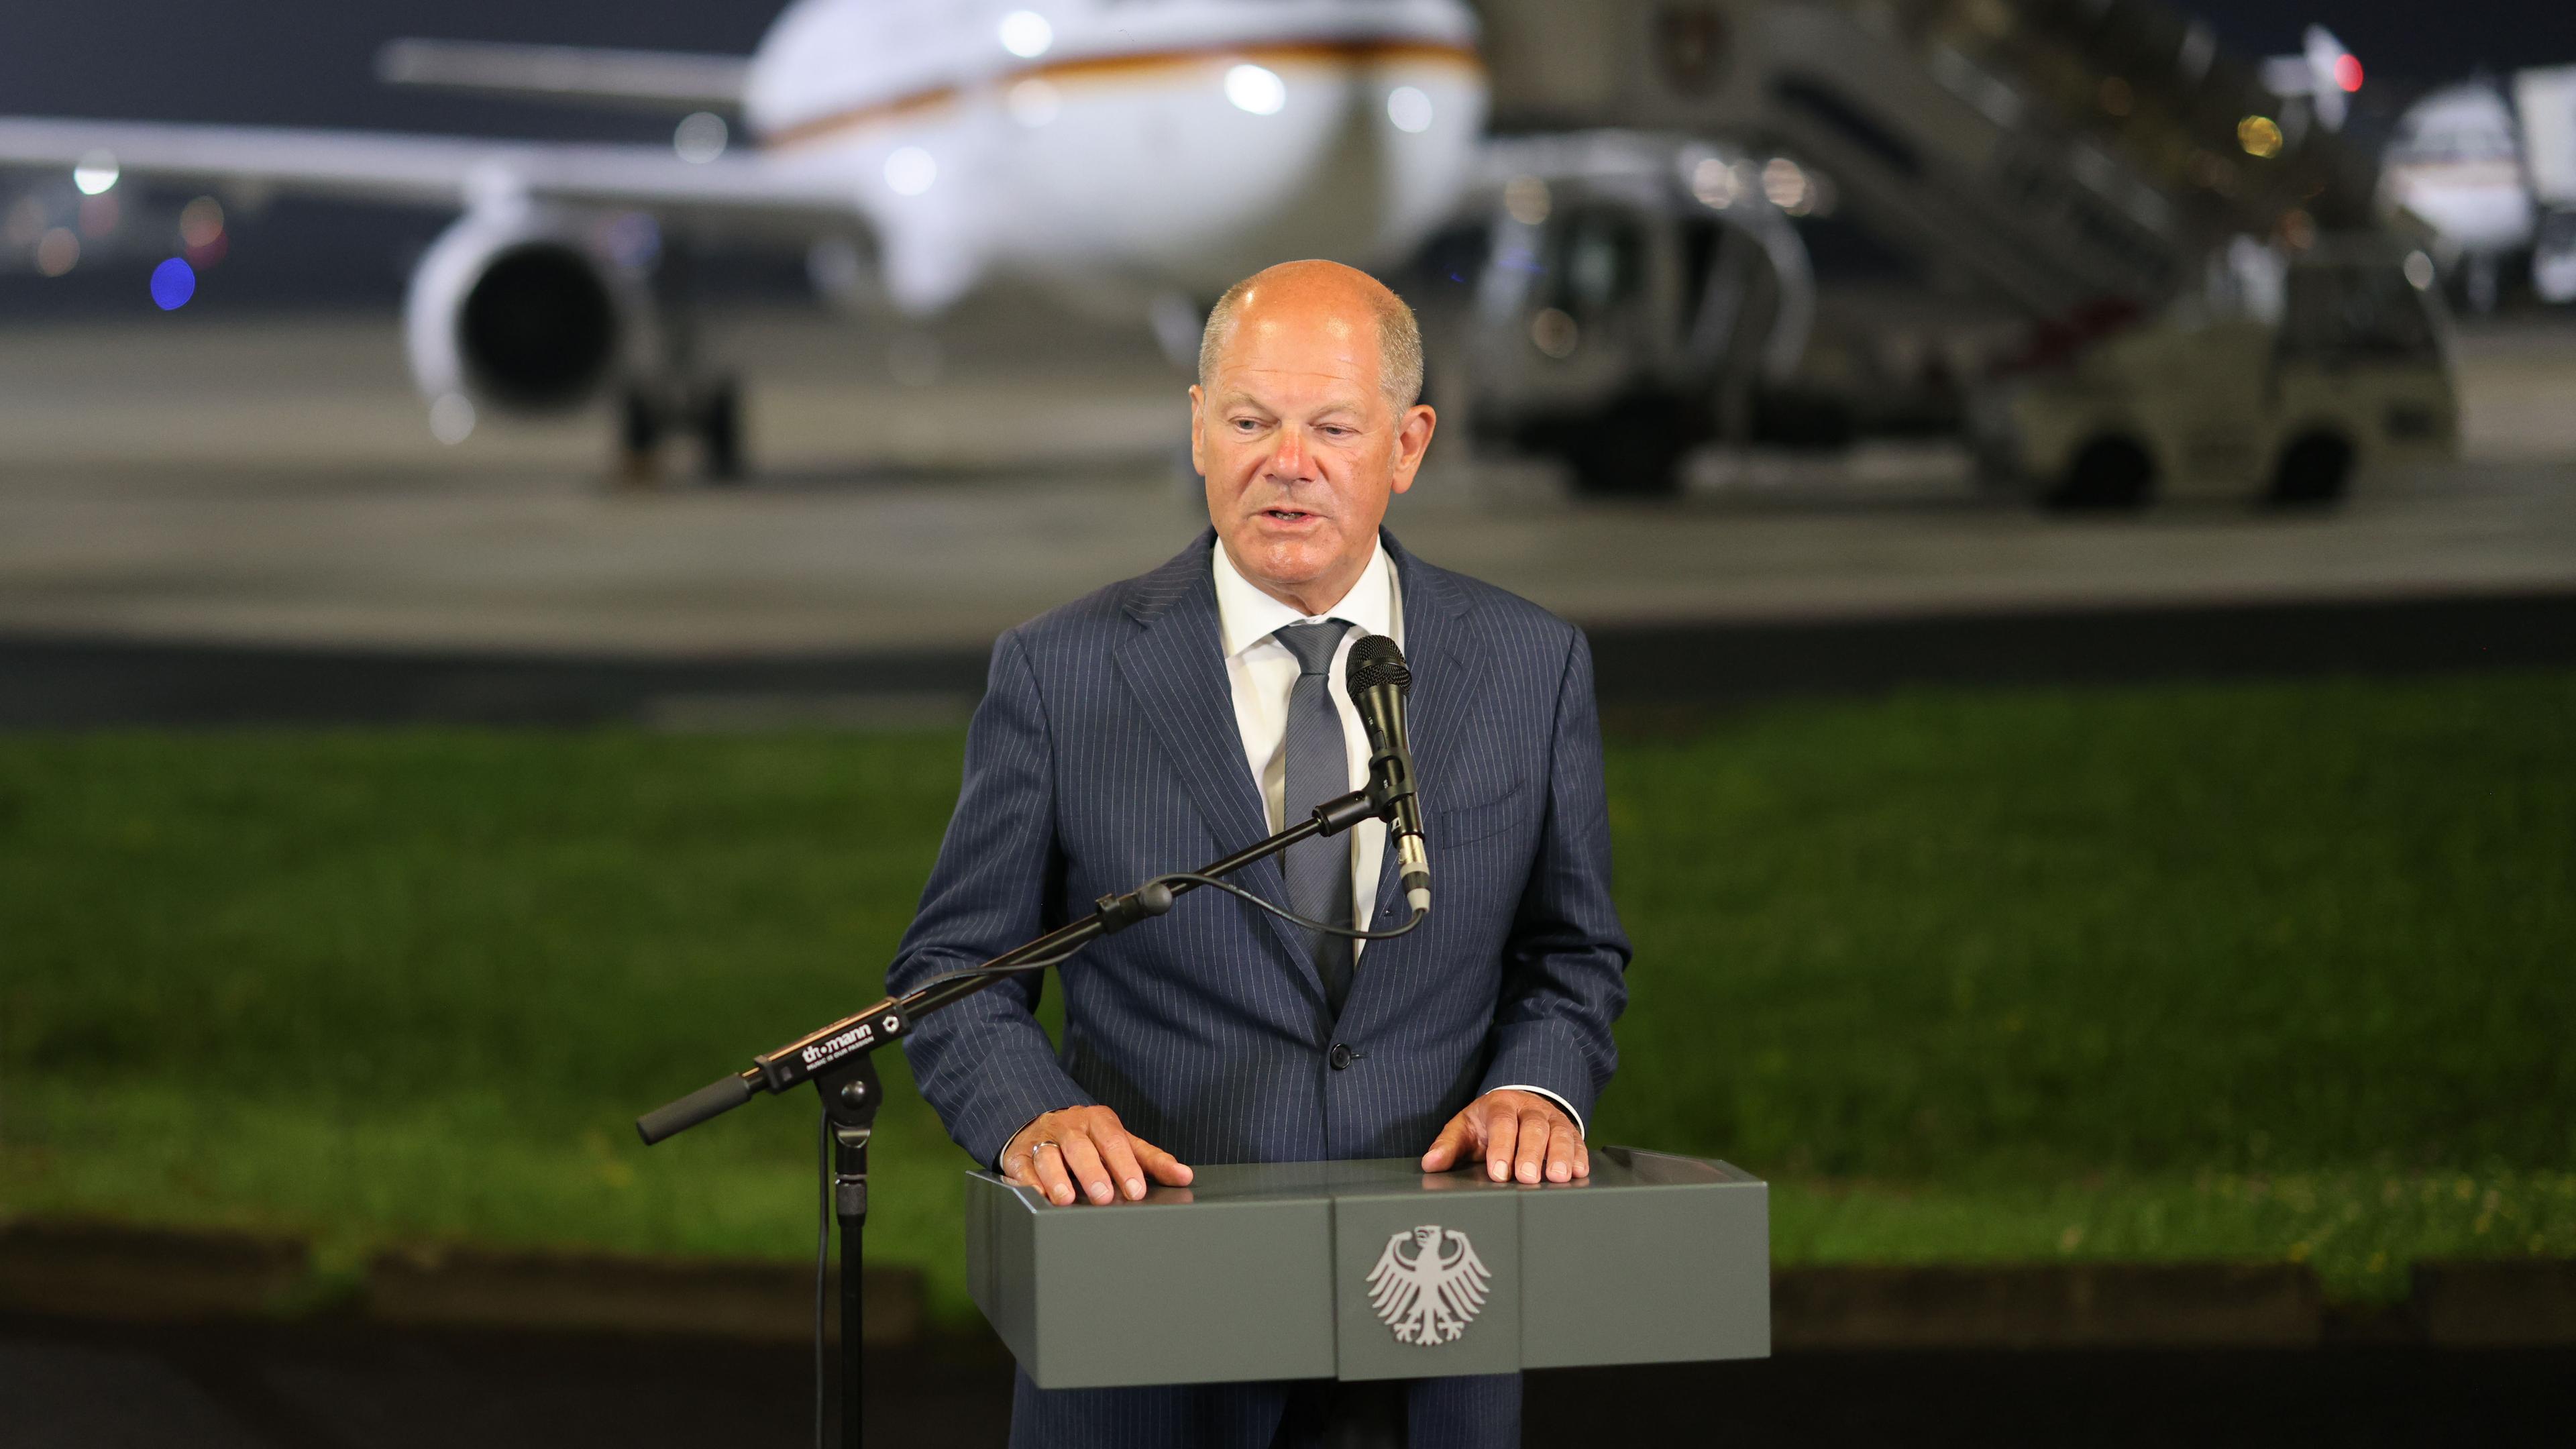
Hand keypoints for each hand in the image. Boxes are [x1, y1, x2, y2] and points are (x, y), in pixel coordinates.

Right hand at [1002, 1105, 1193, 1205]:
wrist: (1040, 1122)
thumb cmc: (1089, 1139)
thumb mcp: (1121, 1142)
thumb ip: (1151, 1160)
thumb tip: (1185, 1176)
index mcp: (1098, 1121)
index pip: (1114, 1142)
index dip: (1125, 1166)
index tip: (1136, 1190)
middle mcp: (1070, 1127)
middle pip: (1081, 1147)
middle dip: (1092, 1171)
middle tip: (1103, 1196)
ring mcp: (1042, 1139)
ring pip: (1048, 1155)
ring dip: (1057, 1177)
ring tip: (1066, 1199)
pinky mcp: (1019, 1154)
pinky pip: (1022, 1167)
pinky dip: (1028, 1181)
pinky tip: (1037, 1195)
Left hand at [1420, 1089, 1588, 1183]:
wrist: (1515, 1105)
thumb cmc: (1486, 1123)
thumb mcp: (1464, 1129)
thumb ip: (1448, 1146)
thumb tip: (1430, 1164)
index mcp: (1500, 1104)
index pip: (1502, 1123)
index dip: (1501, 1147)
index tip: (1498, 1172)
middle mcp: (1529, 1108)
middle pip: (1534, 1127)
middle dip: (1531, 1153)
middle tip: (1528, 1177)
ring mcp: (1552, 1118)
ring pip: (1560, 1133)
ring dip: (1561, 1155)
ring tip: (1558, 1177)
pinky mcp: (1569, 1131)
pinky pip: (1578, 1141)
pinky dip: (1580, 1156)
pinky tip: (1579, 1171)